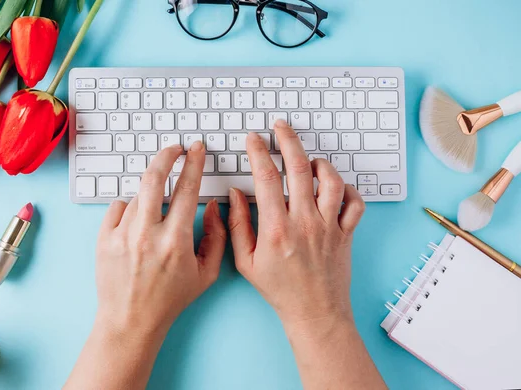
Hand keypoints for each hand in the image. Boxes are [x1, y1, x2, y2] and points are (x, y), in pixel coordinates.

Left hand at [95, 142, 226, 337]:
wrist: (130, 321)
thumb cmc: (170, 299)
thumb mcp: (207, 274)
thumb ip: (218, 237)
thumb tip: (214, 206)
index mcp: (176, 241)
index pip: (188, 189)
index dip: (195, 163)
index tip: (197, 148)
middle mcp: (147, 235)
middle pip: (155, 178)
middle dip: (167, 155)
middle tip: (174, 149)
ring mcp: (122, 235)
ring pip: (138, 195)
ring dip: (150, 195)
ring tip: (155, 214)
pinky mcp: (103, 239)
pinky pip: (117, 207)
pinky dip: (129, 208)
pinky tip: (136, 225)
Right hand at [228, 120, 365, 330]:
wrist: (314, 313)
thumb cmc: (279, 290)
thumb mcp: (245, 261)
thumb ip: (237, 225)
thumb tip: (235, 194)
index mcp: (276, 228)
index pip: (266, 177)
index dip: (258, 152)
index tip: (253, 139)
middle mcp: (304, 222)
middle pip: (299, 168)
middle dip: (288, 140)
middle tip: (281, 127)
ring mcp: (328, 226)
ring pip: (331, 181)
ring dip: (319, 163)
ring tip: (309, 159)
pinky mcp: (345, 233)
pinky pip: (355, 203)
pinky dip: (348, 189)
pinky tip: (335, 187)